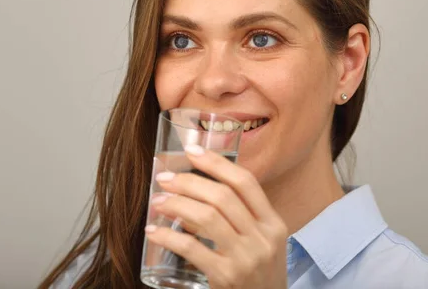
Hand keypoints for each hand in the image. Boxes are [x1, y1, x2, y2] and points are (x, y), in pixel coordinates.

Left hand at [145, 144, 287, 288]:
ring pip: (207, 217)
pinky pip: (192, 249)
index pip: (246, 182)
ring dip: (177, 204)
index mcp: (273, 223)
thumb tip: (200, 189)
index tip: (192, 151)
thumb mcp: (263, 243)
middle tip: (165, 178)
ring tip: (157, 202)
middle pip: (223, 196)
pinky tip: (154, 232)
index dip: (217, 163)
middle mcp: (263, 238)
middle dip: (189, 182)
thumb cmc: (259, 275)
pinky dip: (169, 237)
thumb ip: (243, 218)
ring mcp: (246, 259)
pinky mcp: (226, 278)